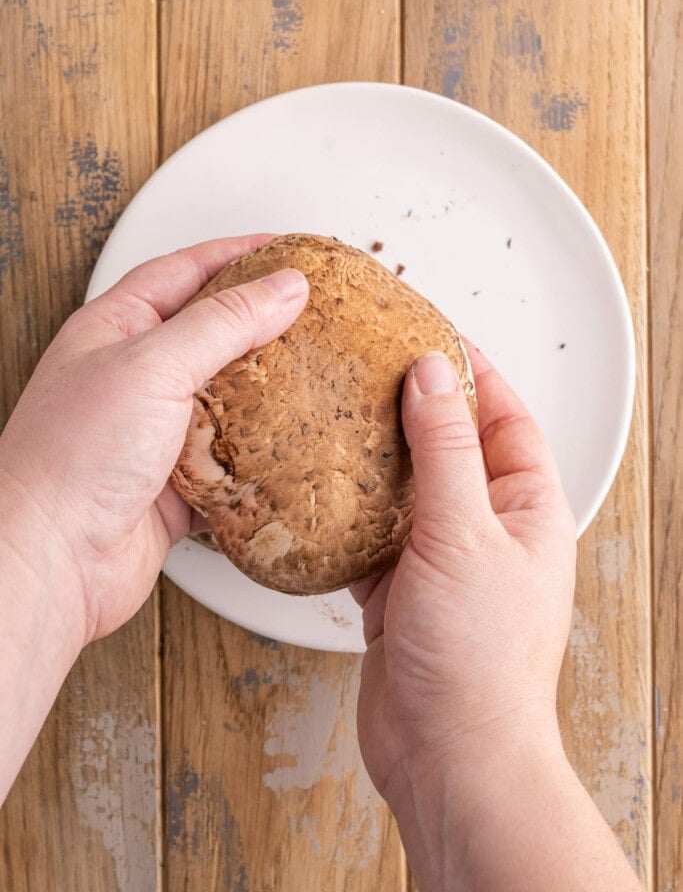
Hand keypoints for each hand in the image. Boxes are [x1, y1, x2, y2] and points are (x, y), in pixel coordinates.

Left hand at [0, 235, 307, 644]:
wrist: (50, 562)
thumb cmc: (70, 460)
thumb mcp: (153, 366)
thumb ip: (223, 322)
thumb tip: (282, 287)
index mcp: (113, 330)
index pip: (183, 271)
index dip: (235, 255)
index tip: (286, 250)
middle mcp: (131, 377)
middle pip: (209, 333)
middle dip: (260, 323)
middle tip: (311, 312)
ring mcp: (152, 433)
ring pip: (225, 399)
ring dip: (266, 392)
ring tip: (311, 374)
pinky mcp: (174, 485)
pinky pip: (229, 461)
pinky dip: (259, 456)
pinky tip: (287, 448)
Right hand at [353, 349, 641, 890]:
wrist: (449, 757)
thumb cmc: (480, 663)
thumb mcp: (464, 534)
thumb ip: (446, 450)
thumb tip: (434, 375)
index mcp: (527, 509)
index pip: (504, 416)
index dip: (471, 371)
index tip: (430, 332)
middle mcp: (489, 530)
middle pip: (452, 447)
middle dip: (414, 408)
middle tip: (371, 367)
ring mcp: (443, 562)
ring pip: (407, 490)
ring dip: (376, 458)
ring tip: (338, 416)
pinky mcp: (400, 592)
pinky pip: (372, 534)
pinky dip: (348, 513)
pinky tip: (319, 492)